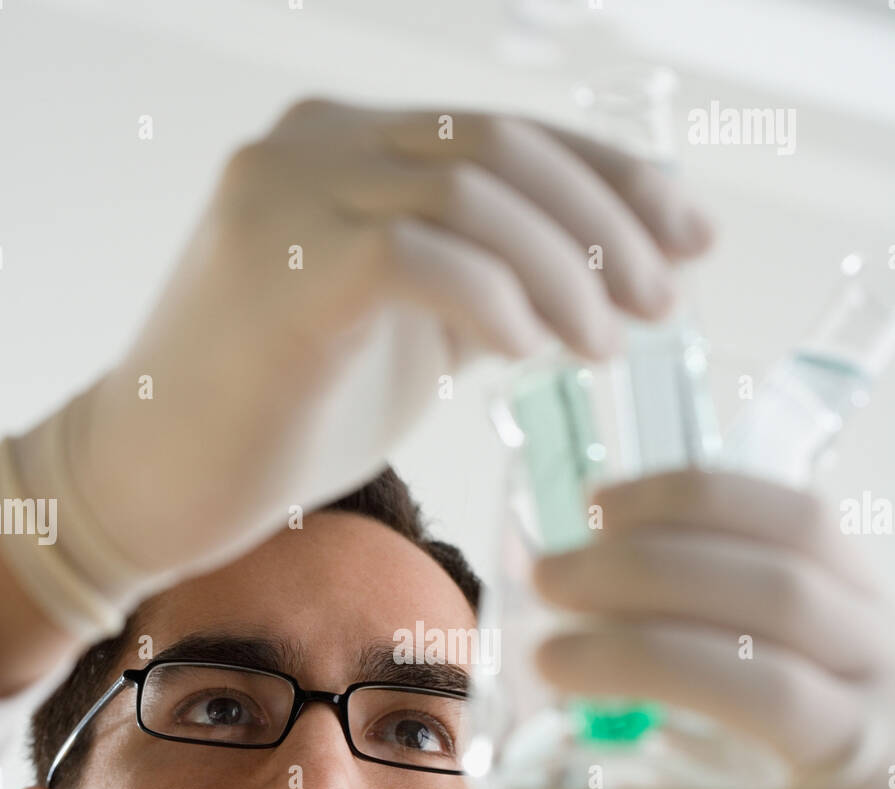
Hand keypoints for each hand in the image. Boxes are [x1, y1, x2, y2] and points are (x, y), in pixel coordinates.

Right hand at [15, 96, 713, 603]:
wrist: (148, 482)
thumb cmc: (276, 417)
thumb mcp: (398, 334)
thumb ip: (476, 285)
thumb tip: (595, 279)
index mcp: (346, 146)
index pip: (506, 134)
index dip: (612, 178)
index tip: (688, 239)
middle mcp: (315, 145)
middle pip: (502, 148)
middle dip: (607, 222)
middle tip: (663, 301)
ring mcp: (290, 198)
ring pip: (473, 191)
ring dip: (565, 270)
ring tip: (608, 345)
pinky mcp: (283, 273)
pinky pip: (421, 254)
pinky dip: (495, 298)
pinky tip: (529, 353)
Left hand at [499, 468, 894, 788]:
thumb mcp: (766, 743)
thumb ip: (703, 677)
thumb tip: (555, 618)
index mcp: (878, 638)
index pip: (801, 529)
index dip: (695, 499)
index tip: (596, 504)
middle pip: (772, 590)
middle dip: (641, 568)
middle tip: (544, 579)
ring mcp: (887, 777)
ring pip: (755, 686)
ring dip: (629, 657)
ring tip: (540, 662)